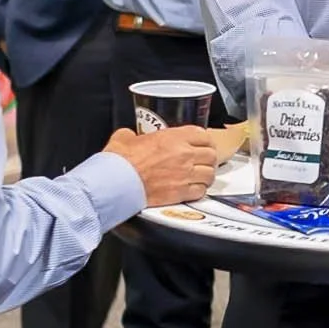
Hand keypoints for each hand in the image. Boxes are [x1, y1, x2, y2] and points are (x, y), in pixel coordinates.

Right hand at [106, 125, 221, 206]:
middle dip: (208, 159)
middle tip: (202, 162)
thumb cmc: (120, 162)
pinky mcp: (181, 192)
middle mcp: (184, 154)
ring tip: (200, 177)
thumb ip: (133, 135)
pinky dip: (199, 191)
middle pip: (211, 155)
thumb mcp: (125, 138)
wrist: (116, 182)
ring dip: (206, 176)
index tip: (204, 145)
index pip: (204, 136)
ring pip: (210, 174)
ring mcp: (185, 174)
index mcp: (174, 137)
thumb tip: (130, 137)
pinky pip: (201, 191)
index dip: (205, 141)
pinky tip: (192, 190)